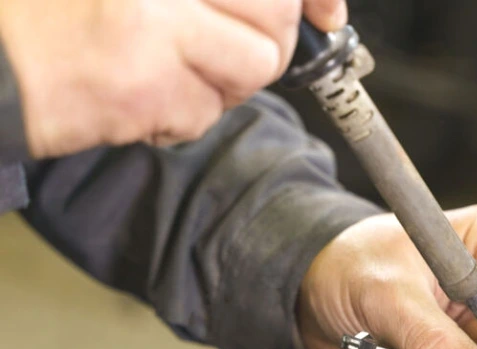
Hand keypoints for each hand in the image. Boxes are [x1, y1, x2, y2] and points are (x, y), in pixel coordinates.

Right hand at [0, 0, 346, 157]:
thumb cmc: (55, 13)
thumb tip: (309, 5)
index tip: (324, 10)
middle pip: (274, 14)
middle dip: (269, 40)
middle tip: (231, 45)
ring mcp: (154, 32)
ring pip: (255, 65)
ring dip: (230, 79)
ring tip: (182, 69)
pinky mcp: (144, 89)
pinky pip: (208, 110)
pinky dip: (186, 113)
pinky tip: (144, 93)